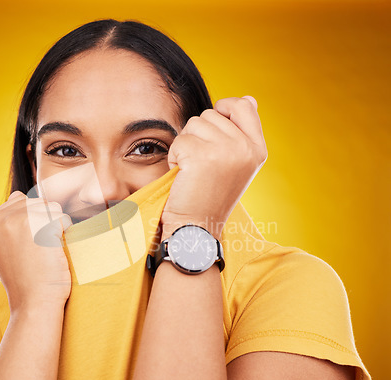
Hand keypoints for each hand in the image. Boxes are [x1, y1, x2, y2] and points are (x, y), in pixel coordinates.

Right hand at [0, 191, 72, 314]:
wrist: (34, 303)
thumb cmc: (27, 278)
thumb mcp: (5, 248)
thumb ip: (8, 222)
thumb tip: (19, 195)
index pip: (18, 202)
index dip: (32, 223)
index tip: (26, 248)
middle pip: (35, 202)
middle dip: (44, 222)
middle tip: (37, 251)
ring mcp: (15, 221)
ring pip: (50, 207)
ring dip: (55, 227)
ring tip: (44, 251)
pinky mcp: (36, 225)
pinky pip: (62, 217)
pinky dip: (65, 232)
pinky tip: (53, 251)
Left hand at [161, 96, 267, 239]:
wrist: (197, 227)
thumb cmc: (211, 196)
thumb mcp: (236, 163)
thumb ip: (242, 132)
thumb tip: (249, 98)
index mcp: (258, 149)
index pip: (244, 106)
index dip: (225, 107)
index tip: (214, 126)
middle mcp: (246, 148)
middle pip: (211, 114)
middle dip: (199, 135)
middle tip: (202, 166)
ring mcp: (226, 150)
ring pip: (193, 124)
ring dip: (185, 145)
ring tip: (193, 171)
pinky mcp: (202, 155)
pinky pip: (179, 140)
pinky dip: (175, 157)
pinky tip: (184, 176)